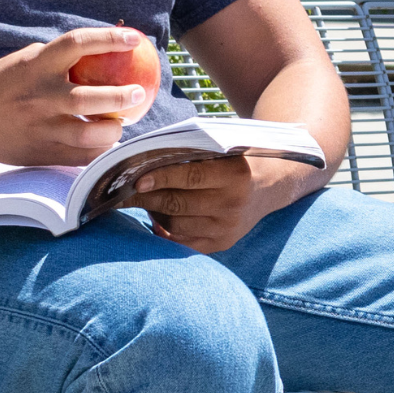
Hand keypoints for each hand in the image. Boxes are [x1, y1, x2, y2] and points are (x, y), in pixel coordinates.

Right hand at [0, 26, 150, 167]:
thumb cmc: (0, 85)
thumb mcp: (25, 62)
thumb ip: (57, 59)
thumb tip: (105, 50)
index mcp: (35, 66)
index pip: (77, 44)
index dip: (109, 39)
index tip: (135, 39)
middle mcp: (38, 97)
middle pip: (88, 99)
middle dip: (121, 97)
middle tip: (138, 92)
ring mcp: (38, 129)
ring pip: (88, 136)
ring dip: (113, 131)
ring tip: (121, 124)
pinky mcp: (39, 154)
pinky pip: (79, 157)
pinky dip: (97, 151)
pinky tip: (106, 144)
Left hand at [129, 156, 305, 251]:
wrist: (270, 185)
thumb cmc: (236, 159)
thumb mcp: (223, 148)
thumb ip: (191, 152)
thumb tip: (145, 160)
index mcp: (236, 175)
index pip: (190, 177)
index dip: (161, 178)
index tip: (136, 179)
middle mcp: (232, 204)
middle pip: (178, 204)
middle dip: (146, 199)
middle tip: (123, 192)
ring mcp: (227, 228)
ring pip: (175, 226)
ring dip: (154, 214)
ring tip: (144, 202)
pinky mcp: (222, 244)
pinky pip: (183, 243)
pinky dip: (165, 232)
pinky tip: (156, 219)